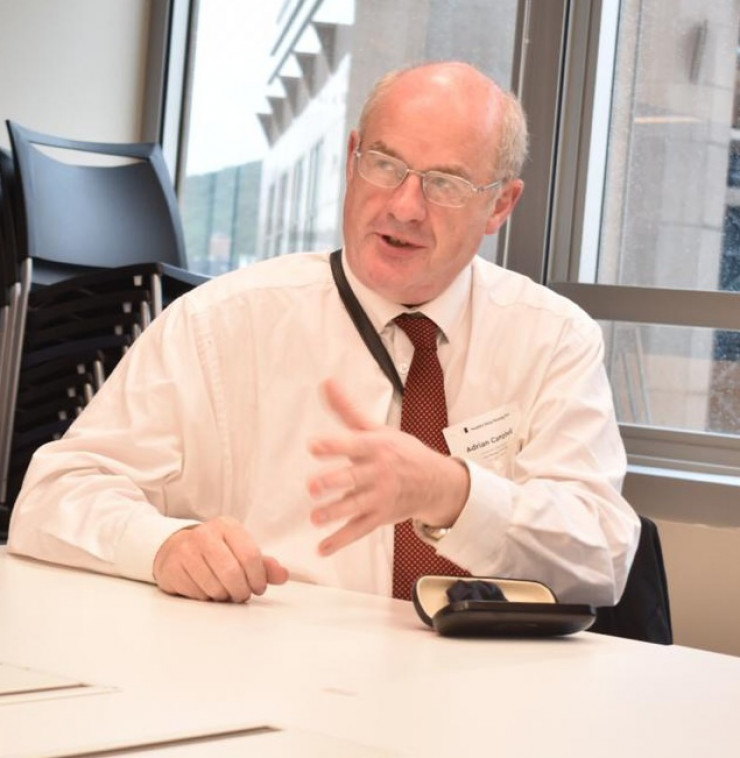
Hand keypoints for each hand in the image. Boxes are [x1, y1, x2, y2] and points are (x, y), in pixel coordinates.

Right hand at [153, 515, 288, 601]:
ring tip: (225, 591)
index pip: (250, 555)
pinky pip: (198, 594)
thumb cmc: (215, 552)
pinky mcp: (172, 568)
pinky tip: (207, 589)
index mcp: (227, 526)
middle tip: (242, 594)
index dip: (258, 577)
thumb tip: (284, 575)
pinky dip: (207, 598)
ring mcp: (186, 550)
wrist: (174, 549)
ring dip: (224, 596)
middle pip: (232, 573)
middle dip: (242, 591)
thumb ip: (264, 564)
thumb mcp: (240, 551)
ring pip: (215, 587)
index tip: (258, 587)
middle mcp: (205, 534)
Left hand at [307, 378, 469, 555]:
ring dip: (336, 513)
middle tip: (313, 486)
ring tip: (316, 518)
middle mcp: (378, 472)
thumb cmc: (400, 451)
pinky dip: (341, 541)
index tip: (314, 445)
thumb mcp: (376, 428)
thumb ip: (347, 409)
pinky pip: (359, 530)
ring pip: (356, 506)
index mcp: (376, 447)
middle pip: (354, 478)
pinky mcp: (380, 517)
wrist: (436, 482)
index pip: (353, 444)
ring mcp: (380, 497)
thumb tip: (326, 382)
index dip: (334, 445)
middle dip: (334, 482)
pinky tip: (322, 548)